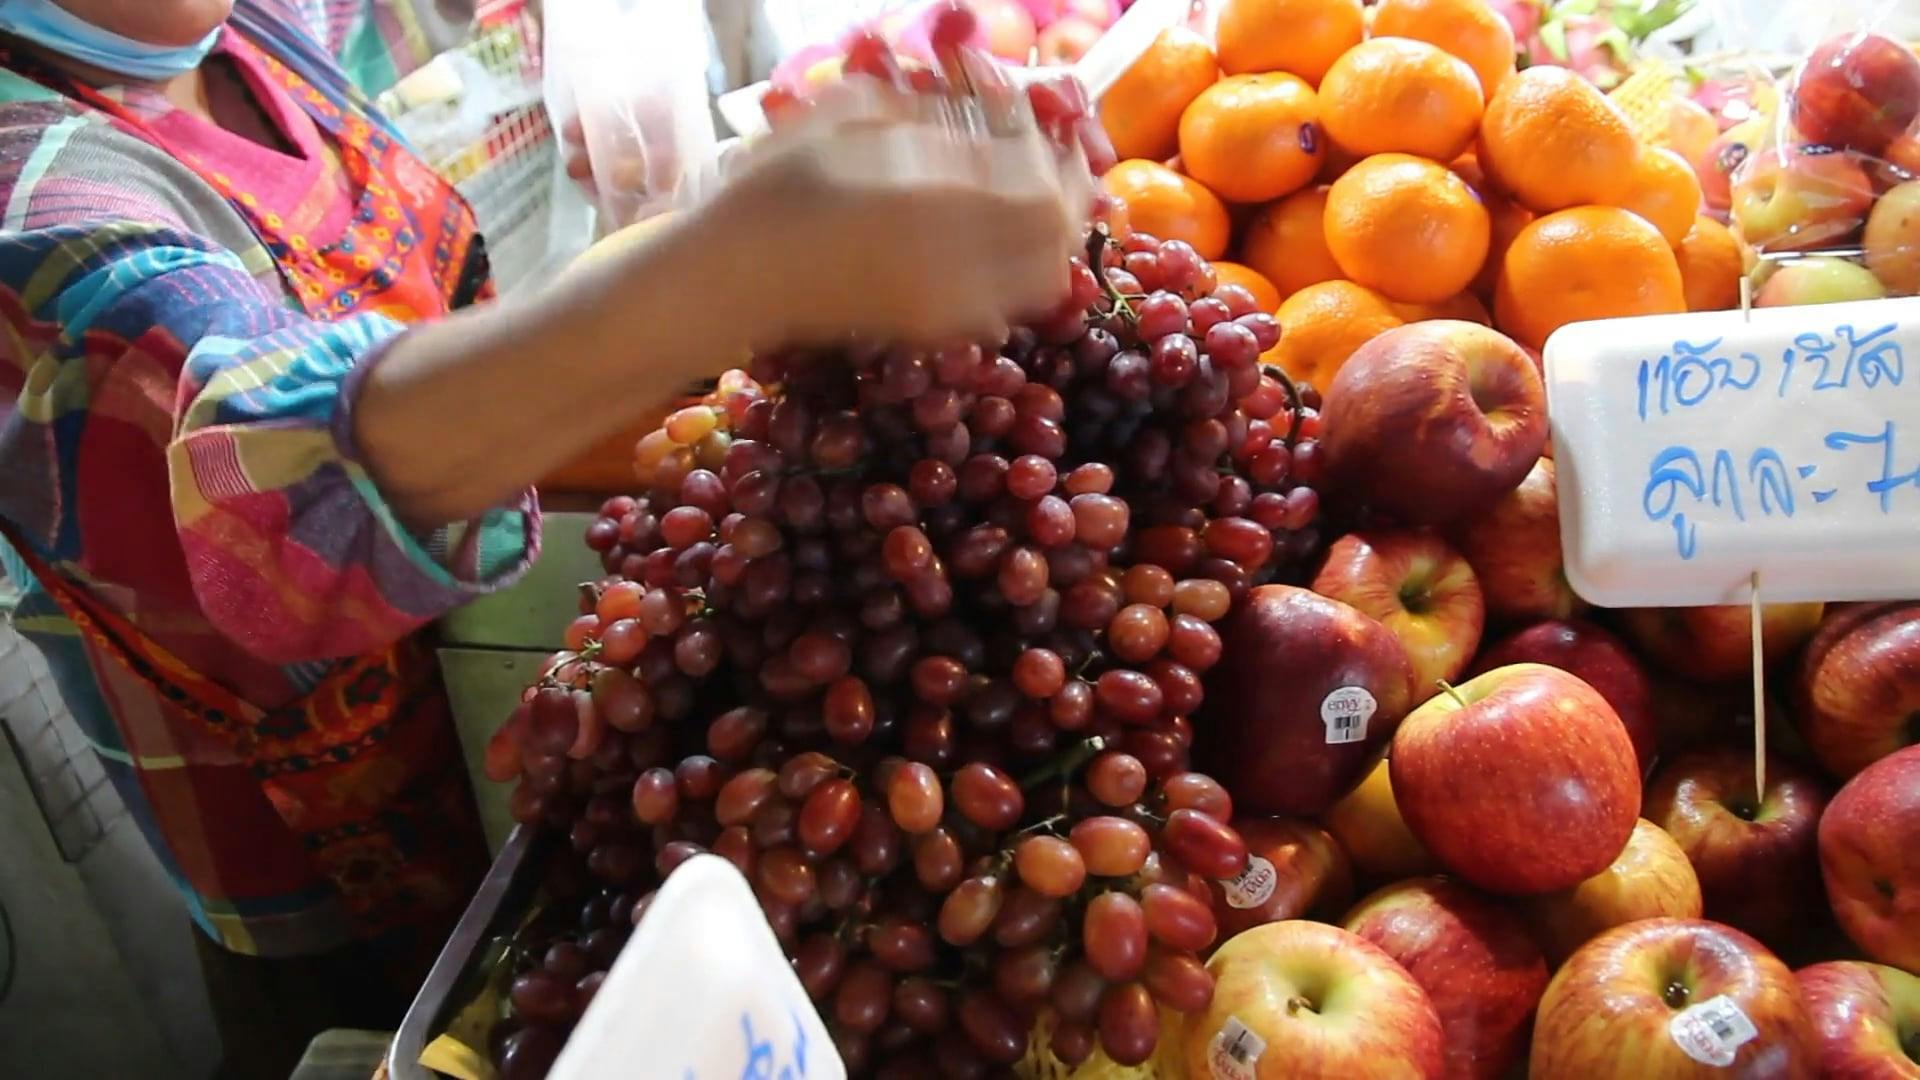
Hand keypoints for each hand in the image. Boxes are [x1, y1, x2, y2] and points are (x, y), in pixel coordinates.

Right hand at [705, 78, 1082, 347]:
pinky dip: (1017, 273)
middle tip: (1052, 160)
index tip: (1039, 120)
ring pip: (1043, 276)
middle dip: (1067, 191)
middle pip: (1059, 233)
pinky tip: (989, 242)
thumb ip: (926, 111)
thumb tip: (982, 102)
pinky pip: (1006, 306)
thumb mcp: (849, 118)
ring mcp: (947, 302)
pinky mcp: (932, 329)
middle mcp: (955, 257)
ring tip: (1028, 201)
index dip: (1055, 149)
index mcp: (933, 197)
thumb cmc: (777, 185)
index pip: (1042, 181)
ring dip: (1050, 235)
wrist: (734, 276)